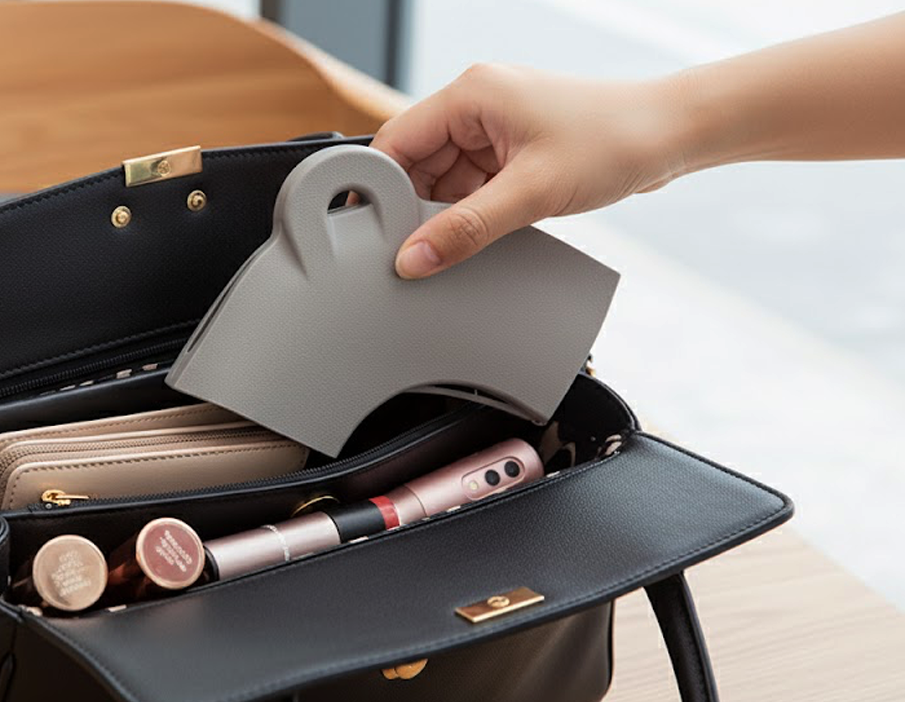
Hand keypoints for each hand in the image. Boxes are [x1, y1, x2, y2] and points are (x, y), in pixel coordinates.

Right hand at [373, 64, 689, 277]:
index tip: (375, 236)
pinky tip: (487, 232)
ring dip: (449, 215)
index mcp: (470, 94)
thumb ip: (466, 230)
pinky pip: (471, 187)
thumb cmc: (614, 140)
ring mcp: (493, 129)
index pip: (394, 143)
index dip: (379, 191)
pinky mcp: (511, 152)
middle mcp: (475, 106)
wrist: (673, 135)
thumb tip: (413, 260)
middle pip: (415, 166)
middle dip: (417, 210)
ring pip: (442, 182)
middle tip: (423, 250)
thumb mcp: (532, 193)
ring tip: (470, 238)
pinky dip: (472, 214)